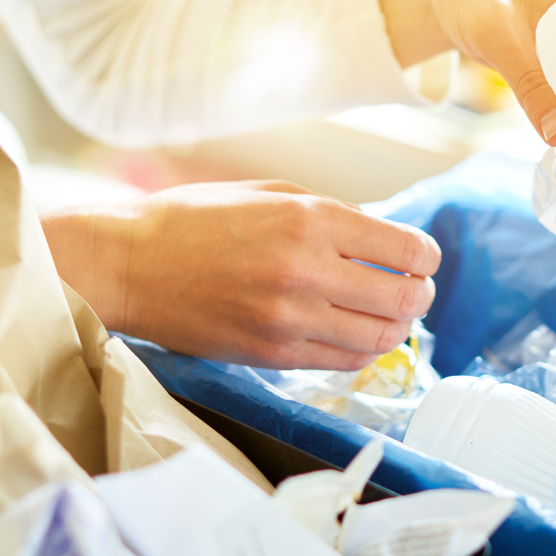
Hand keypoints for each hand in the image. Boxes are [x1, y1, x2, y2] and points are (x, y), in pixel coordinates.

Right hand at [41, 180, 440, 369]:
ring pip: (380, 338)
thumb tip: (385, 240)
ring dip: (396, 328)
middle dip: (420, 294)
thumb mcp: (271, 194)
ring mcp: (290, 319)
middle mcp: (307, 270)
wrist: (130, 264)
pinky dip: (361, 350)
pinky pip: (343, 361)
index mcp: (310, 219)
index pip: (407, 249)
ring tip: (389, 316)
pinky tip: (354, 333)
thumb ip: (332, 215)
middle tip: (413, 290)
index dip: (425, 257)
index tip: (419, 259)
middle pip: (405, 298)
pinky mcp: (273, 354)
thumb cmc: (195, 220)